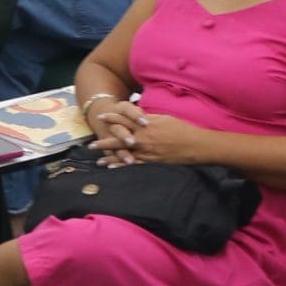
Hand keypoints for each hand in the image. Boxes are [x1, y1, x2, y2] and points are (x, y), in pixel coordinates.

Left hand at [92, 104, 206, 164]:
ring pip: (123, 154)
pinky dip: (122, 166)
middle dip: (104, 141)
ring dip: (110, 157)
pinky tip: (113, 169)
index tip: (101, 117)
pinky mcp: (151, 162)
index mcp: (145, 124)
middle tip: (91, 144)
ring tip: (98, 160)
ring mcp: (146, 151)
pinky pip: (133, 165)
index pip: (124, 119)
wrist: (194, 144)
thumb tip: (139, 117)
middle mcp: (143, 138)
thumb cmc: (181, 129)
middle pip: (119, 138)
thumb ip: (149, 118)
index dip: (111, 118)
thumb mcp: (164, 118)